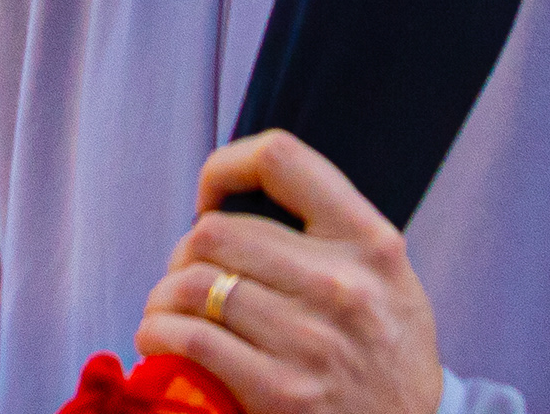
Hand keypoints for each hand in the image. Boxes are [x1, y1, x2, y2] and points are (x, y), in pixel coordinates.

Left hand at [134, 134, 442, 413]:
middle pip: (216, 231)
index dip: (226, 167)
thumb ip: (332, 236)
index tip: (211, 198)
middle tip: (188, 276)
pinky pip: (191, 339)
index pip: (280, 159)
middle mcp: (342, 285)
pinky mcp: (282, 391)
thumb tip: (239, 201)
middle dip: (186, 253)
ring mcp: (311, 340)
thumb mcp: (389, 280)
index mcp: (370, 243)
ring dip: (164, 297)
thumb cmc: (388, 356)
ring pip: (193, 282)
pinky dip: (160, 334)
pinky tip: (161, 340)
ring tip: (168, 310)